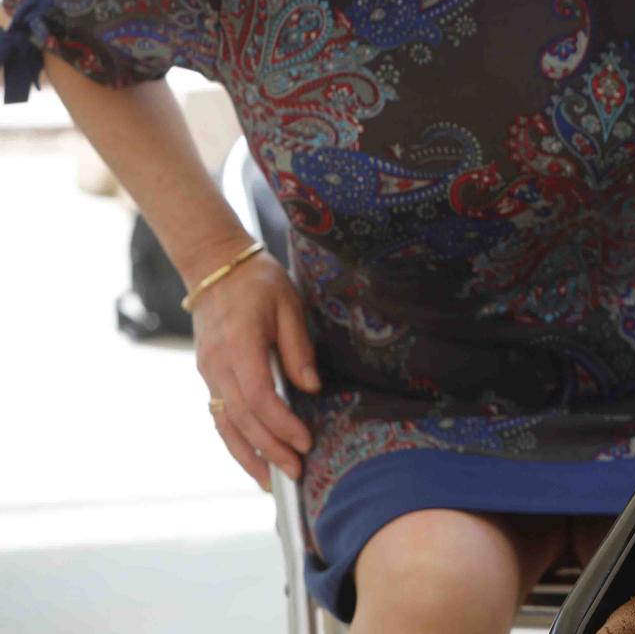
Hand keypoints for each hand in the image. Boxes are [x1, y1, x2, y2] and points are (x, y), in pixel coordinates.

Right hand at [190, 249, 319, 486]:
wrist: (215, 268)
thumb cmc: (258, 282)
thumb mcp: (288, 305)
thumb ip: (298, 348)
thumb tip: (311, 388)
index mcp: (239, 346)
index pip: (258, 397)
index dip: (281, 425)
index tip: (305, 441)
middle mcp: (217, 366)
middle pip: (241, 419)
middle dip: (269, 450)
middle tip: (296, 474)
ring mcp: (208, 373)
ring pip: (224, 424)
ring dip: (247, 456)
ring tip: (271, 482)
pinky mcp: (208, 375)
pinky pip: (219, 415)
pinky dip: (235, 440)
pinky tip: (251, 457)